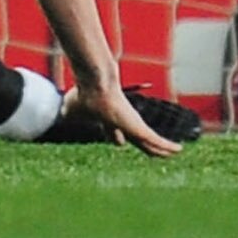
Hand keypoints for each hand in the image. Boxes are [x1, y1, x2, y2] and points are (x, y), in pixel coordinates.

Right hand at [58, 81, 188, 157]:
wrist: (96, 85)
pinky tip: (178, 150)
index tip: (120, 142)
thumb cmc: (84, 96)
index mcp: (108, 118)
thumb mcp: (71, 109)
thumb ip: (69, 112)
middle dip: (147, 146)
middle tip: (156, 152)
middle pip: (137, 137)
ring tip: (173, 153)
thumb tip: (60, 114)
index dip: (117, 136)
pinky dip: (167, 147)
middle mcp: (124, 121)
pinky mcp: (139, 128)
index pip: (114, 130)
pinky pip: (156, 141)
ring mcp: (133, 124)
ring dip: (162, 149)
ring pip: (151, 141)